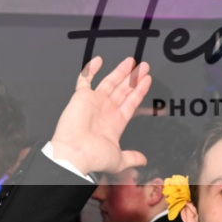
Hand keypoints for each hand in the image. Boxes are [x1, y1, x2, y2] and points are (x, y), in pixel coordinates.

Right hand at [49, 57, 152, 176]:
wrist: (74, 153)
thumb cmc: (93, 156)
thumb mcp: (119, 159)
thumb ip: (132, 157)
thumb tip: (142, 161)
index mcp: (115, 122)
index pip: (131, 102)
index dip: (140, 91)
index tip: (147, 80)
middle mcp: (105, 110)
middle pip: (123, 90)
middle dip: (134, 78)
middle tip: (143, 67)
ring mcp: (94, 102)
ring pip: (110, 82)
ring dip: (121, 71)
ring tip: (132, 61)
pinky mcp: (82, 96)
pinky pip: (85, 79)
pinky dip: (90, 70)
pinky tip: (99, 60)